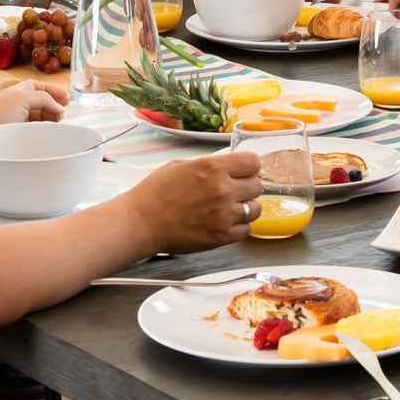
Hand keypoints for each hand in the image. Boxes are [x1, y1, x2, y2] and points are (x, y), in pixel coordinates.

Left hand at [0, 79, 68, 128]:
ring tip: (56, 124)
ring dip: (49, 119)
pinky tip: (46, 133)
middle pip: (41, 102)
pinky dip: (42, 130)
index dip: (52, 90)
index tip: (66, 97)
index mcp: (17, 92)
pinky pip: (34, 130)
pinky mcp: (16, 135)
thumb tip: (59, 107)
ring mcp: (16, 120)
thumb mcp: (21, 98)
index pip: (38, 87)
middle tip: (61, 114)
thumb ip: (43, 98)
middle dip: (53, 106)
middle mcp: (17, 104)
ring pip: (39, 117)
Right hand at [130, 151, 265, 251]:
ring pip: (256, 209)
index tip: (243, 172)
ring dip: (246, 208)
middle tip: (233, 191)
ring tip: (229, 209)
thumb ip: (209, 165)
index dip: (248, 167)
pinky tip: (224, 222)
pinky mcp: (221, 236)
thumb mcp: (182, 165)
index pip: (253, 163)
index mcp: (213, 167)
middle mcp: (223, 189)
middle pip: (257, 185)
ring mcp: (224, 214)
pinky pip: (245, 230)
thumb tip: (227, 166)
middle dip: (246, 187)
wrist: (141, 221)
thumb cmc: (156, 192)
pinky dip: (238, 227)